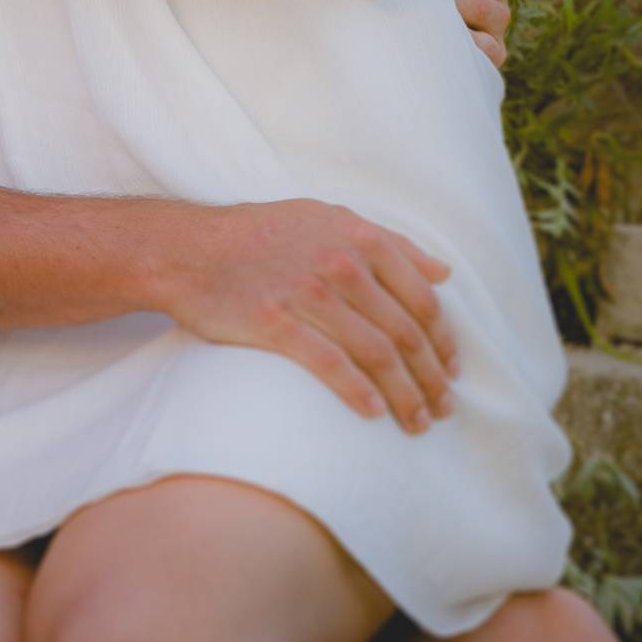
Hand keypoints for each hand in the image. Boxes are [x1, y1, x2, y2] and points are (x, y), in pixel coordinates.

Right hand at [158, 198, 456, 435]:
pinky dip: (360, 394)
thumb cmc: (262, 234)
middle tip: (444, 408)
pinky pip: (331, 366)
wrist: (190, 249)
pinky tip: (375, 413)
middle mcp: (339, 263)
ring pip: (376, 355)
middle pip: (405, 332)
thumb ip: (389, 241)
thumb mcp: (327, 218)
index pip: (421, 297)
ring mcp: (307, 293)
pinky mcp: (276, 323)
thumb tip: (444, 271)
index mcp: (357, 236)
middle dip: (432, 377)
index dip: (443, 340)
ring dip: (406, 396)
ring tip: (419, 423)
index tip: (452, 369)